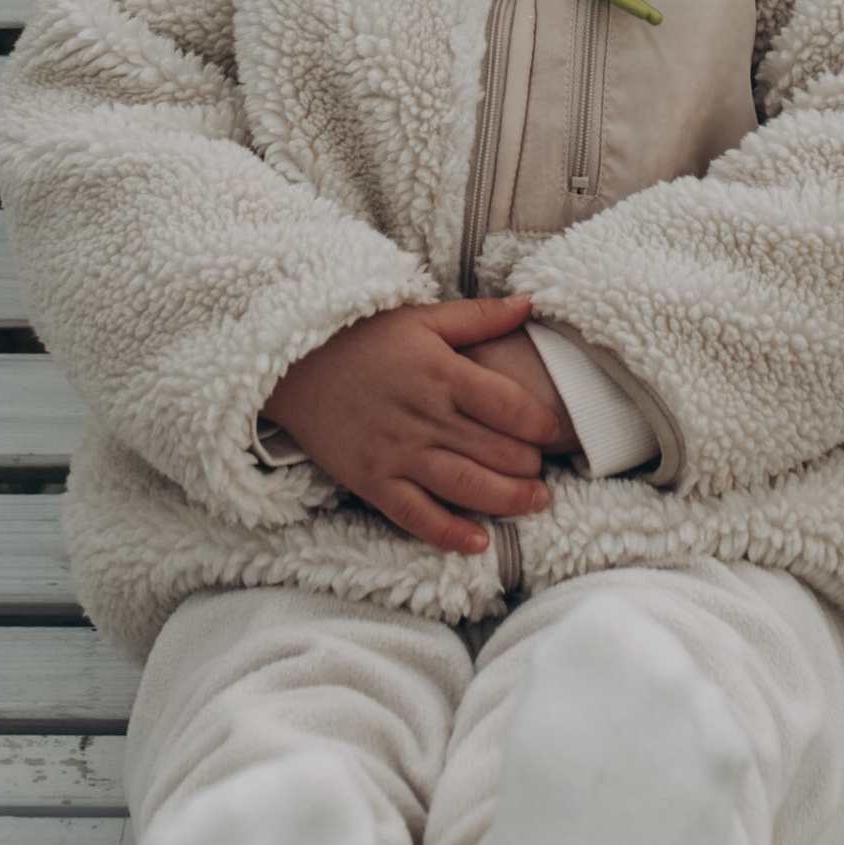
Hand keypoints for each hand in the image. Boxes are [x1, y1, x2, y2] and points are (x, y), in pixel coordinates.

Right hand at [263, 296, 571, 556]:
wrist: (290, 364)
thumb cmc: (363, 338)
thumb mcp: (423, 318)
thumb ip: (480, 316)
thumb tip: (531, 302)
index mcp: (442, 373)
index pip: (509, 406)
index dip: (540, 424)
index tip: (553, 430)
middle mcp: (424, 417)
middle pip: (495, 451)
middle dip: (530, 465)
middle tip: (544, 468)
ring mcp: (397, 453)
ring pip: (466, 486)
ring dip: (508, 500)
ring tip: (534, 502)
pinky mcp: (372, 481)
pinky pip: (416, 515)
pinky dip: (449, 533)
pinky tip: (479, 542)